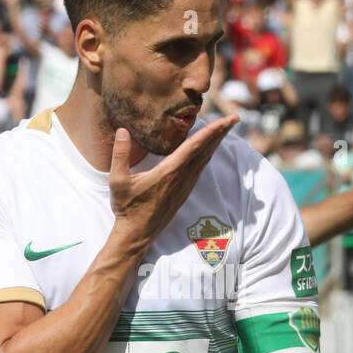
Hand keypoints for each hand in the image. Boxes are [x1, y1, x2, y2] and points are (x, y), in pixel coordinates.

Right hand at [108, 116, 237, 245]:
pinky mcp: (183, 192)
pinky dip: (207, 154)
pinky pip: (199, 168)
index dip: (211, 131)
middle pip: (205, 150)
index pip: (194, 147)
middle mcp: (181, 178)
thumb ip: (120, 154)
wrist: (136, 234)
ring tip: (225, 128)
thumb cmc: (127, 208)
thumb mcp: (118, 181)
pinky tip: (209, 149)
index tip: (225, 120)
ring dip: (216, 143)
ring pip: (204, 159)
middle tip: (234, 118)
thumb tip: (122, 130)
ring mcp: (184, 186)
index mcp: (168, 172)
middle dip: (221, 133)